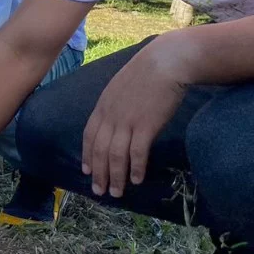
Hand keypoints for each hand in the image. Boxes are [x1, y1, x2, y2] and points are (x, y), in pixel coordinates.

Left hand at [82, 37, 190, 197]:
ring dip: (116, 177)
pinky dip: (135, 168)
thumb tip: (117, 120)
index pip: (89, 135)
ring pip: (116, 156)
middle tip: (100, 192)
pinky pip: (137, 153)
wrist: (166, 61)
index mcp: (103, 105)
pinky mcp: (146, 125)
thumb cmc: (148, 71)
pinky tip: (137, 180)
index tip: (87, 171)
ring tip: (117, 193)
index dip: (87, 155)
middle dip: (99, 173)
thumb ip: (115, 104)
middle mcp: (111, 115)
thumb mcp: (122, 85)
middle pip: (100, 150)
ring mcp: (127, 121)